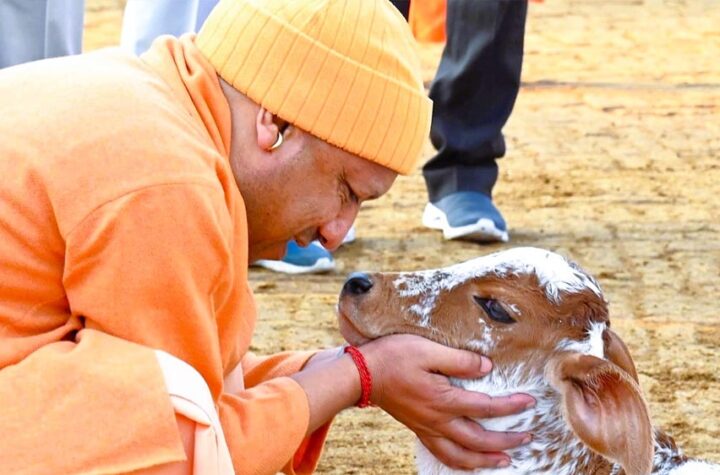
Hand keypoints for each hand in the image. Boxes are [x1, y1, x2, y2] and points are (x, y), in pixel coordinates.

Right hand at [359, 334, 534, 469]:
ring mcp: (427, 428)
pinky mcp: (417, 429)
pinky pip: (442, 454)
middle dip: (506, 441)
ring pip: (461, 455)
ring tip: (505, 460)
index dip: (511, 406)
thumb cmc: (393, 357)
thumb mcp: (428, 350)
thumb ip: (460, 360)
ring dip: (485, 460)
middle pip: (479, 439)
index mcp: (443, 400)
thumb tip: (487, 368)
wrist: (362, 374)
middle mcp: (437, 420)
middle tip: (527, 437)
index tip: (529, 402)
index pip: (486, 407)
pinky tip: (467, 461)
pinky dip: (460, 462)